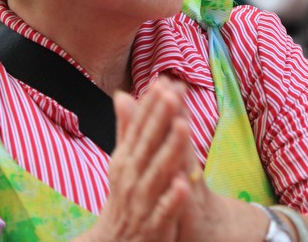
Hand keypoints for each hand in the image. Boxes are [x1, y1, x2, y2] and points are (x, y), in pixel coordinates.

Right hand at [77, 78, 191, 241]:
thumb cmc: (124, 197)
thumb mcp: (122, 161)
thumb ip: (126, 128)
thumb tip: (122, 94)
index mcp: (126, 159)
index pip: (139, 127)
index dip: (151, 104)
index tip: (163, 80)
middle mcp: (132, 177)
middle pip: (148, 144)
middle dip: (160, 119)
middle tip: (173, 93)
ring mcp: (142, 202)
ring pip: (158, 173)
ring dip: (169, 150)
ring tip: (184, 126)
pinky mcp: (154, 227)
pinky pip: (165, 212)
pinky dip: (173, 198)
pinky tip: (185, 184)